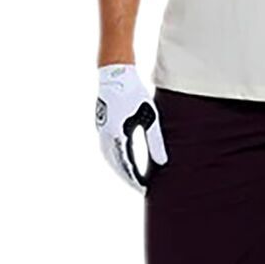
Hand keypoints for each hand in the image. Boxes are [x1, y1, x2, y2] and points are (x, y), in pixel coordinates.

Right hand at [95, 64, 167, 192]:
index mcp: (119, 133)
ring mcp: (102, 131)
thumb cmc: (135, 93)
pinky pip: (107, 150)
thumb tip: (163, 163)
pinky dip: (115, 161)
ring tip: (133, 180)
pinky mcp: (101, 127)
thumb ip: (156, 141)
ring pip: (110, 159)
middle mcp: (106, 134)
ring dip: (121, 171)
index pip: (127, 164)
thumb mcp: (150, 117)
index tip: (145, 189)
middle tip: (140, 189)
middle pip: (116, 165)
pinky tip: (125, 165)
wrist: (115, 74)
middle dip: (128, 178)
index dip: (136, 178)